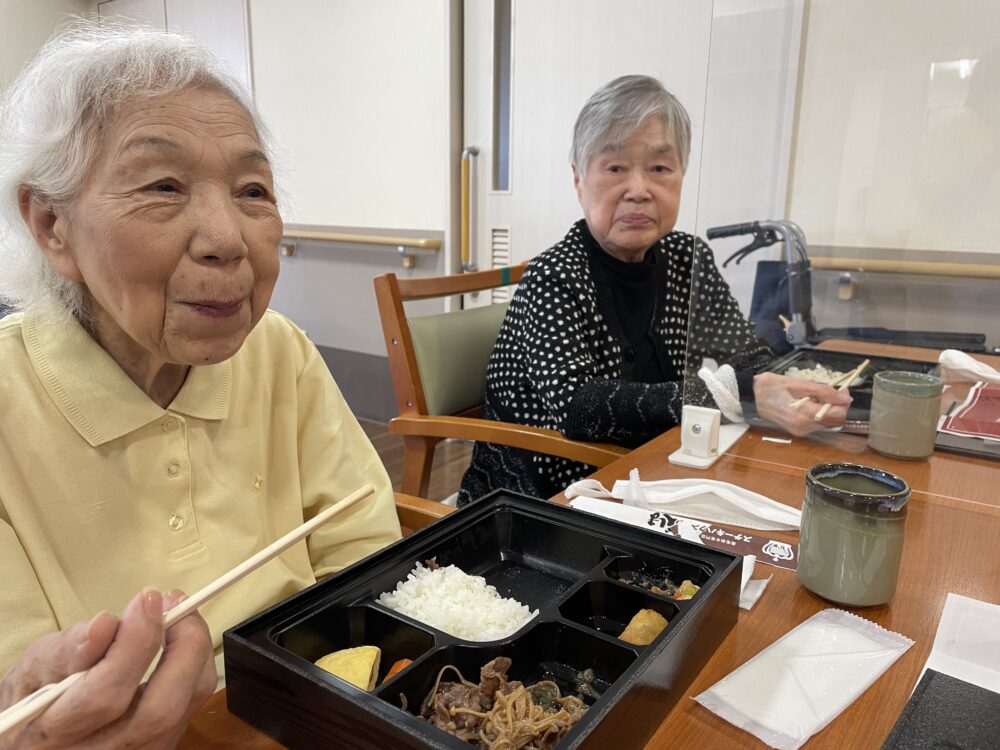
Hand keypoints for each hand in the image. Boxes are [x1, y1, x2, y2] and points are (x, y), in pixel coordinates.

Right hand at [0, 589, 215, 749]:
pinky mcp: (159, 747)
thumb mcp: (30, 673)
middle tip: (171, 602)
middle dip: (178, 647)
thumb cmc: (34, 700)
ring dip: (193, 653)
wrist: (42, 740)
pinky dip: (194, 667)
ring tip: (179, 614)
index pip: (103, 696)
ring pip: (183, 709)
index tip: (146, 599)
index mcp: (55, 736)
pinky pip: (191, 707)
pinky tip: (180, 641)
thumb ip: (63, 652)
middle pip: (158, 711)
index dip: (133, 644)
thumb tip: (105, 625)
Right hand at [752, 372, 851, 436]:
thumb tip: (845, 397)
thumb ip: (823, 391)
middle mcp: (803, 428)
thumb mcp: (797, 383)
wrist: (750, 396)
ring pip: (828, 423)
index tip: (841, 389)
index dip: (844, 401)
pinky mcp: (798, 430)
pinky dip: (820, 412)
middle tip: (833, 390)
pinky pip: (818, 423)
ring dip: (829, 409)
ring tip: (818, 394)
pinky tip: (811, 401)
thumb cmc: (769, 386)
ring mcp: (800, 431)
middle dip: (838, 406)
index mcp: (803, 416)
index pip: (837, 415)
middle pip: (835, 421)